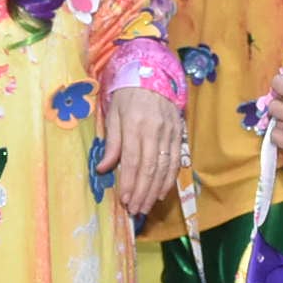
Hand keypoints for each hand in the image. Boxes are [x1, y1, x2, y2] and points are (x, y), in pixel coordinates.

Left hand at [99, 85, 181, 217]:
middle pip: (149, 168)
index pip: (133, 160)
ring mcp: (169, 131)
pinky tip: (161, 192)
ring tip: (146, 206)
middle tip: (135, 210)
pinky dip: (169, 179)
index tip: (124, 200)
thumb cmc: (127, 95)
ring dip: (155, 190)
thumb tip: (103, 169)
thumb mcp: (113, 114)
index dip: (129, 183)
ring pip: (164, 167)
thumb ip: (112, 142)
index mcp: (134, 124)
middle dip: (142, 192)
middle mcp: (154, 129)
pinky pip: (175, 160)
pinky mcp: (179, 133)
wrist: (153, 73)